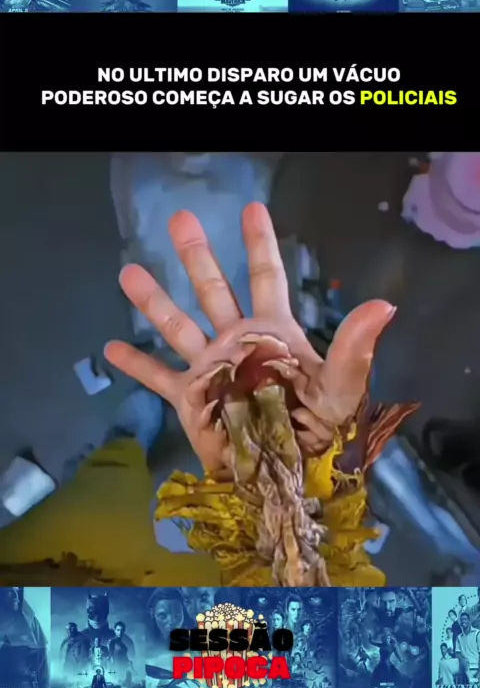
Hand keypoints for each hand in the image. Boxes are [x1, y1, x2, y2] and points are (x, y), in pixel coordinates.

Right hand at [105, 202, 395, 474]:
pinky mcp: (191, 401)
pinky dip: (136, 365)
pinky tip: (111, 348)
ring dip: (154, 300)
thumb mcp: (341, 387)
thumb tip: (383, 305)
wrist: (288, 478)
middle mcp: (238, 342)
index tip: (252, 209)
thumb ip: (354, 347)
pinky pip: (158, 378)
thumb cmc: (321, 430)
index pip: (266, 277)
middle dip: (197, 255)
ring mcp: (211, 369)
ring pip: (178, 325)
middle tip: (180, 218)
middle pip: (214, 289)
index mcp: (273, 332)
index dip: (260, 243)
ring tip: (128, 272)